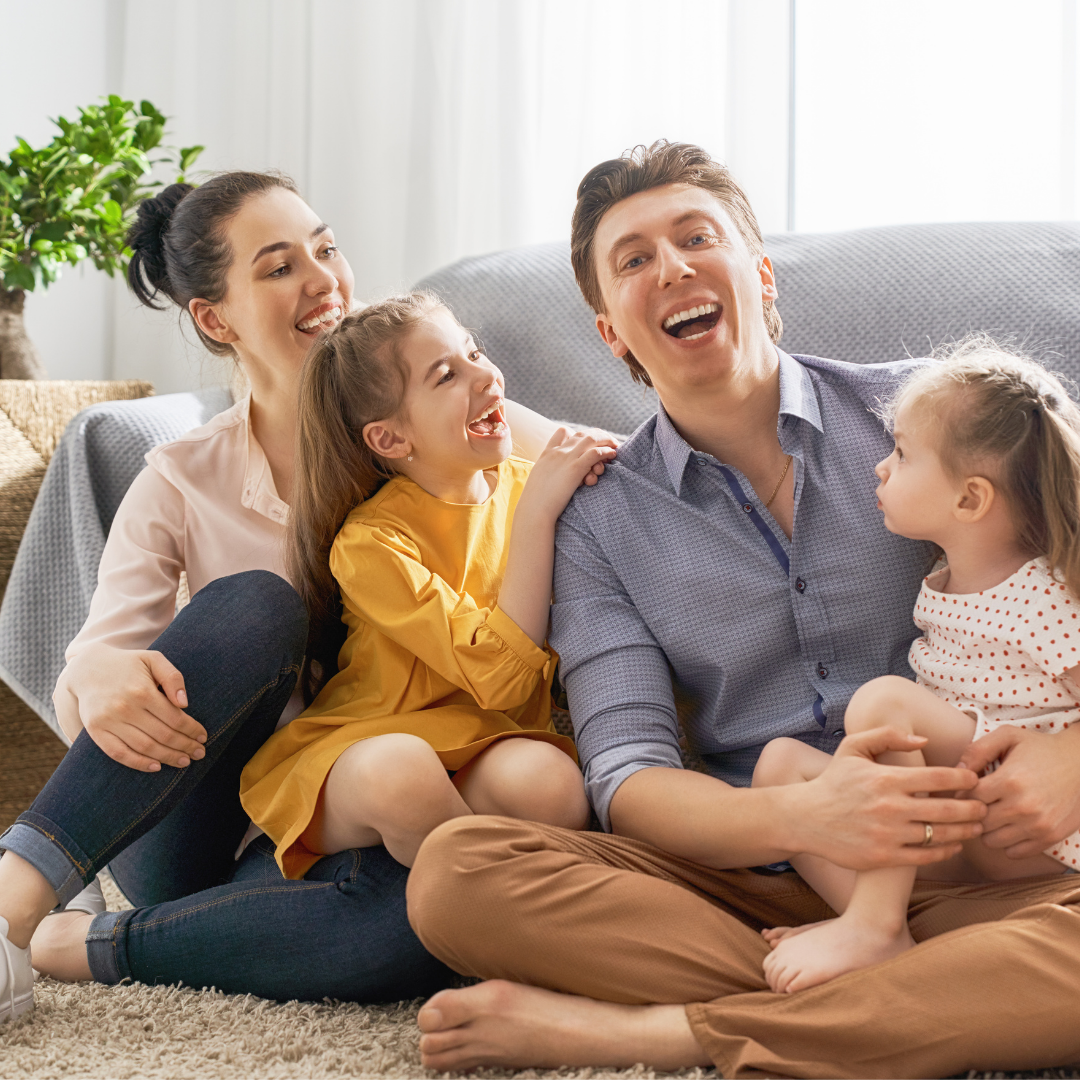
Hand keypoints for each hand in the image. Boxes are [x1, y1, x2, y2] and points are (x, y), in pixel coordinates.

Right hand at [54, 643, 205, 771]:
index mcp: (142, 691)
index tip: (203, 737)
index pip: (175, 718)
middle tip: (200, 753)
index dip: (192, 730)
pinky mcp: (95, 731)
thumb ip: (173, 677)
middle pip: (162, 735)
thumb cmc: (128, 664)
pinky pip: (118, 753)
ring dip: (168, 757)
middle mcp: (125, 708)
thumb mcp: (154, 660)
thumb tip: (184, 704)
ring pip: (144, 747)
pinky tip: (156, 766)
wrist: (87, 668)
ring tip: (184, 762)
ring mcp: (108, 721)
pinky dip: (138, 763)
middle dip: (185, 747)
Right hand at [519, 428, 616, 521]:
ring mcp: (566, 458)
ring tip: (615, 446)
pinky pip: (596, 453)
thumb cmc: (536, 502)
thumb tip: (555, 477)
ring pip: (591, 440)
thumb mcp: (539, 481)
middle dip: (598, 436)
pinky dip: (606, 452)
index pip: (562, 432)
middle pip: (582, 434)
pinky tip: (613, 455)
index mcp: (547, 454)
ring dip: (606, 441)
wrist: (534, 510)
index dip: (578, 434)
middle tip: (608, 441)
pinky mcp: (575, 468)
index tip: (588, 440)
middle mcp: (557, 452)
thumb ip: (548, 473)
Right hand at [798, 726, 985, 869]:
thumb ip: (887, 736)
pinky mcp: (884, 857)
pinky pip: (925, 856)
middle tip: (984, 807)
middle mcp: (890, 807)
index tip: (974, 779)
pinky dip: (944, 851)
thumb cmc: (834, 781)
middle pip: (947, 808)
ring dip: (964, 831)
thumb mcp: (853, 748)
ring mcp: (888, 834)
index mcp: (885, 778)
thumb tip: (923, 740)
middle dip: (973, 808)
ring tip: (975, 827)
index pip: (938, 776)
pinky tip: (952, 845)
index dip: (963, 778)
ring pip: (940, 834)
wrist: (805, 817)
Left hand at [960, 726, 1079, 857]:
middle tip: (978, 803)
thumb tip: (958, 772)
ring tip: (993, 813)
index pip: (968, 798)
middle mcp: (1023, 807)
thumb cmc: (1040, 748)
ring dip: (988, 829)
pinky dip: (1007, 842)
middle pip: (978, 822)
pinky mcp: (1050, 837)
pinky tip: (1009, 826)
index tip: (967, 789)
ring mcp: (1038, 825)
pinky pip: (1014, 853)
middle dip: (973, 813)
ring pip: (992, 840)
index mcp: (1009, 781)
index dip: (963, 794)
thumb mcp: (1008, 736)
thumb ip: (977, 750)